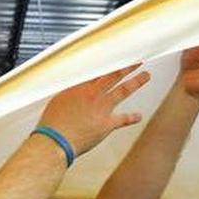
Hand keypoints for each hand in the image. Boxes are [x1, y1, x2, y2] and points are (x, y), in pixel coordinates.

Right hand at [36, 65, 150, 156]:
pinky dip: (132, 118)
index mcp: (80, 87)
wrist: (56, 141)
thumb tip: (76, 90)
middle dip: (128, 66)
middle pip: (114, 75)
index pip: (99, 70)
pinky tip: (139, 116)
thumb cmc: (53, 124)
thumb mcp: (59, 101)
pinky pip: (124, 119)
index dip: (110, 63)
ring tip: (146, 76)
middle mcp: (93, 94)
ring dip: (136, 82)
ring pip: (123, 90)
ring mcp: (102, 108)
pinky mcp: (107, 124)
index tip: (118, 57)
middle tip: (137, 61)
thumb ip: (71, 93)